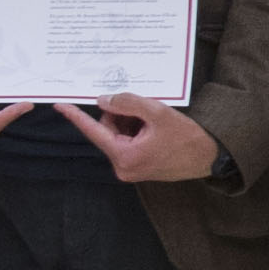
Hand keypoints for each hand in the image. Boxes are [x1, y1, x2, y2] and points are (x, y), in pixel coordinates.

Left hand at [62, 93, 221, 184]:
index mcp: (124, 156)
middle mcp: (122, 167)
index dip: (76, 116)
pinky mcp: (138, 167)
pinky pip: (128, 142)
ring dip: (131, 123)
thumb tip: (103, 100)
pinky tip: (155, 129)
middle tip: (144, 110)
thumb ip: (127, 103)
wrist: (209, 157)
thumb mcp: (156, 112)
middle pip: (108, 131)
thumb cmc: (187, 137)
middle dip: (121, 115)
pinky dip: (137, 130)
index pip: (94, 131)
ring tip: (154, 121)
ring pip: (118, 135)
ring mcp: (130, 169)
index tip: (59, 105)